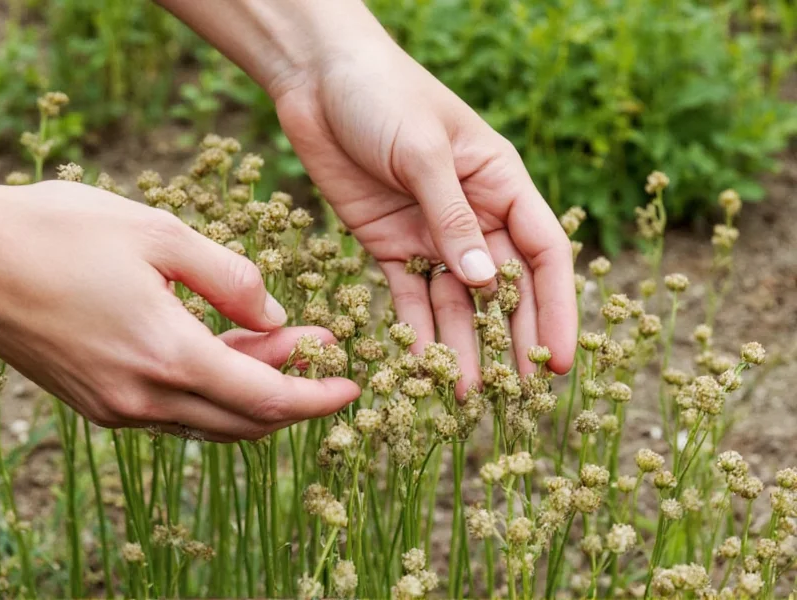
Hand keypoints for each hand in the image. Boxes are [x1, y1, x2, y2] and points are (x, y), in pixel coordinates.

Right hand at [0, 181, 358, 440]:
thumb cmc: (61, 231)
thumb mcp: (162, 234)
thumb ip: (234, 280)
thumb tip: (280, 317)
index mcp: (167, 357)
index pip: (268, 400)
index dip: (318, 397)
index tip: (353, 386)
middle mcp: (144, 399)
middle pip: (245, 420)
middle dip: (293, 391)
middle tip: (321, 348)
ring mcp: (116, 407)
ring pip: (210, 418)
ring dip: (253, 387)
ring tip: (279, 339)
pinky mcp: (97, 402)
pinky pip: (175, 410)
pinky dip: (212, 388)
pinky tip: (223, 347)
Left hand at [274, 36, 576, 390]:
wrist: (316, 79)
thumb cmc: (383, 94)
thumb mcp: (423, 151)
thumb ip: (452, 217)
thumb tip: (487, 283)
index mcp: (500, 183)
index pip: (543, 253)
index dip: (556, 307)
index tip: (558, 359)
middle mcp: (473, 214)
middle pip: (504, 288)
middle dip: (513, 340)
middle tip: (519, 396)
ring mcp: (430, 234)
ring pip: (455, 302)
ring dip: (462, 347)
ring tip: (466, 395)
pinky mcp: (388, 244)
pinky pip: (408, 296)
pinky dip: (415, 330)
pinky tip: (422, 366)